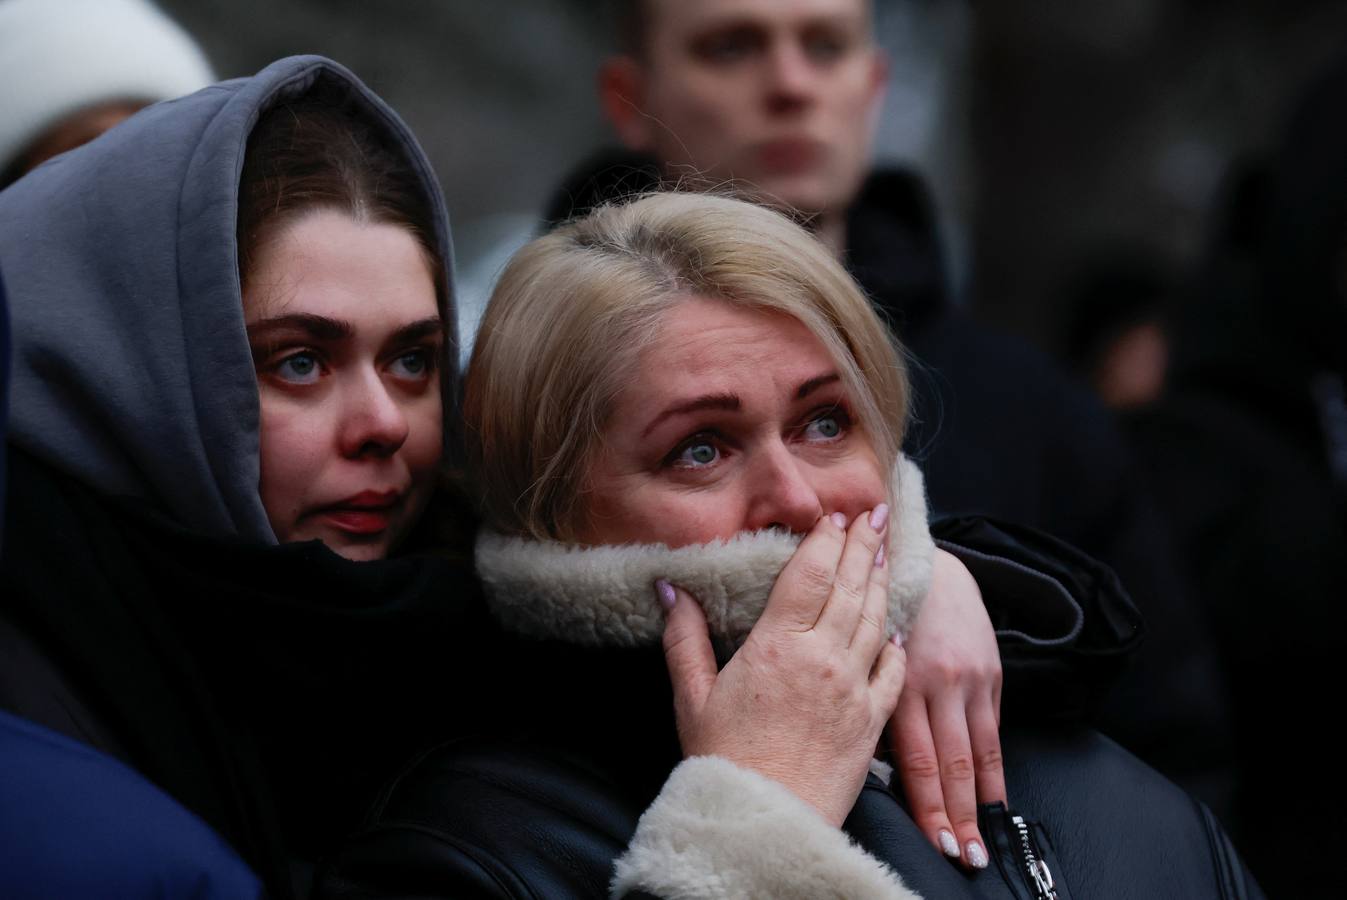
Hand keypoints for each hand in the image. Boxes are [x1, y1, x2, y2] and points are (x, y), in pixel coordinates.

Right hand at [658, 507, 905, 826]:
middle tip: (875, 515)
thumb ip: (685, 639)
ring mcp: (852, 688)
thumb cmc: (722, 763)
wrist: (764, 822)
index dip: (825, 540)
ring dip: (880, 583)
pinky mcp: (871, 721)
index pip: (809, 575)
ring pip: (874, 621)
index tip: (835, 515)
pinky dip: (896, 644)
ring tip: (883, 554)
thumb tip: (670, 588)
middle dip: (863, 546)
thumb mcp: (692, 697)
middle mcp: (822, 659)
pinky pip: (892, 672)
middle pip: (849, 587)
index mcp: (776, 646)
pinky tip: (896, 628)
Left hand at [888, 548, 1004, 868]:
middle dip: (956, 814)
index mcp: (899, 678)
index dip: (926, 802)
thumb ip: (874, 700)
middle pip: (950, 763)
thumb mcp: (867, 650)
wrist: (926, 562)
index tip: (931, 838)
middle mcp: (938, 682)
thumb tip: (876, 759)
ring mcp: (969, 679)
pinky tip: (995, 797)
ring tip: (979, 843)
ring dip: (979, 802)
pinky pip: (993, 730)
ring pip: (976, 752)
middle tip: (960, 855)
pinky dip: (994, 768)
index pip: (916, 757)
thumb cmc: (883, 613)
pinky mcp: (990, 673)